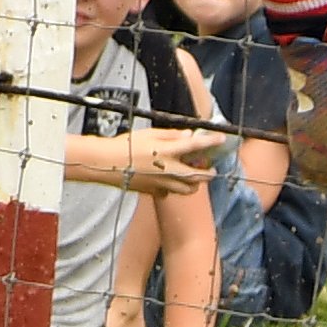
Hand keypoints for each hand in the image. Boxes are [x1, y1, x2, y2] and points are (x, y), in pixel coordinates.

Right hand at [94, 124, 222, 194]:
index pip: (195, 146)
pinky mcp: (153, 192)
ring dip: (194, 183)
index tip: (222, 139)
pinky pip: (170, 192)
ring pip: (187, 189)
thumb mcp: (148, 134)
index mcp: (167, 151)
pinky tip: (168, 180)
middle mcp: (168, 169)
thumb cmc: (124, 145)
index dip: (211, 142)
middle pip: (197, 176)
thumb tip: (189, 135)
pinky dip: (173, 187)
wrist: (105, 163)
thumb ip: (170, 135)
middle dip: (208, 173)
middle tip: (211, 169)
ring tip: (193, 177)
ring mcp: (161, 183)